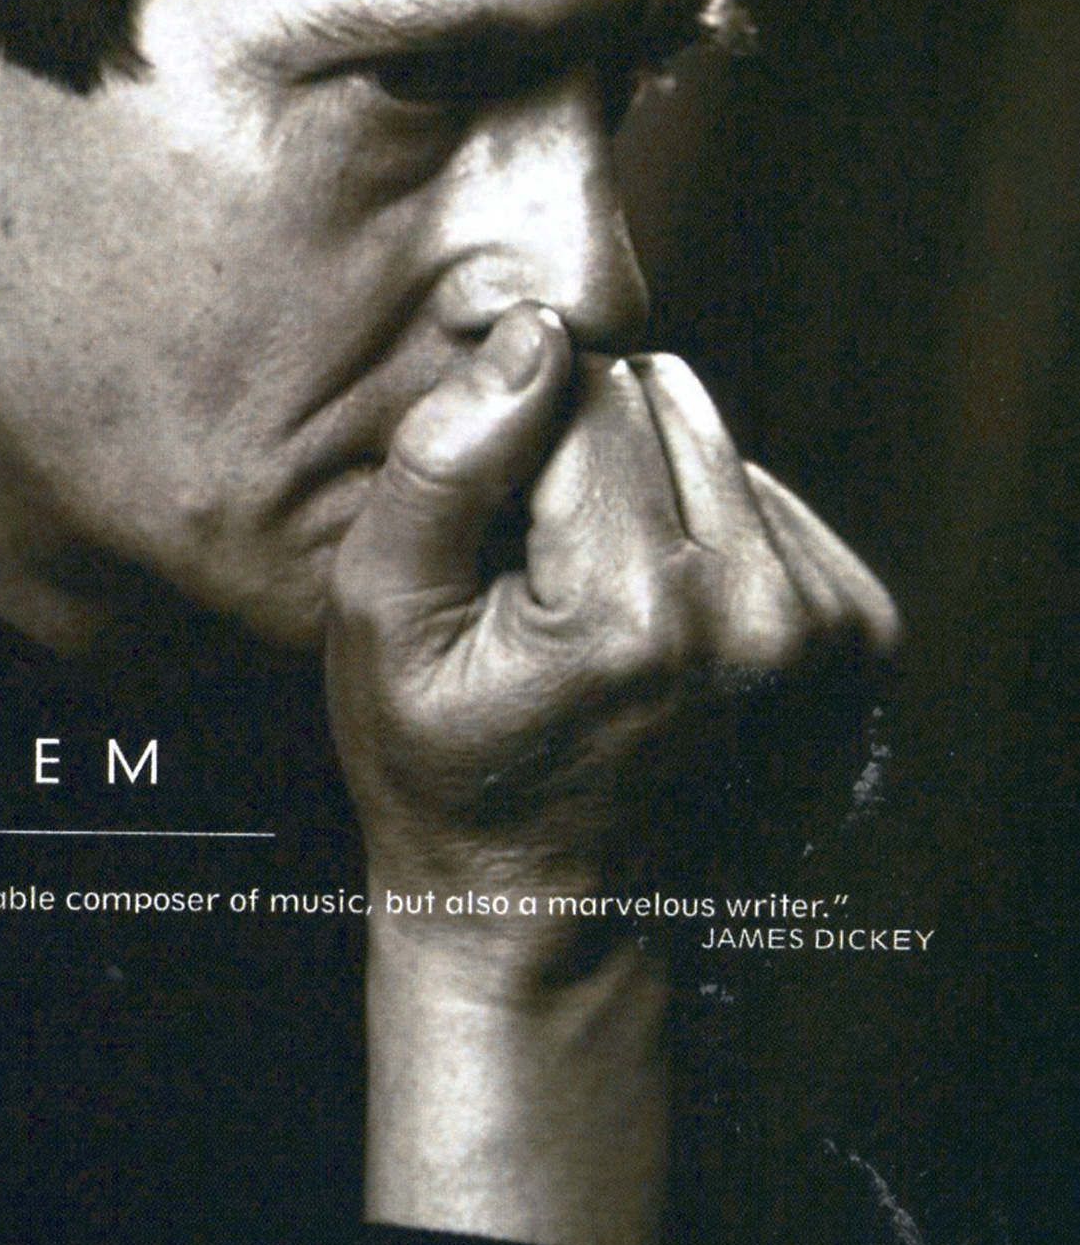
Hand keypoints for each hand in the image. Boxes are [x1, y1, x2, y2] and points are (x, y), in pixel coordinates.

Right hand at [327, 303, 899, 915]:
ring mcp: (826, 632)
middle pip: (666, 408)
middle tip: (543, 586)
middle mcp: (762, 614)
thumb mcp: (383, 618)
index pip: (585, 395)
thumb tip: (537, 332)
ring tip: (598, 610)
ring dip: (654, 497)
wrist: (550, 912)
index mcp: (640, 608)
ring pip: (719, 449)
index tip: (494, 549)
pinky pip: (769, 503)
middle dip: (590, 465)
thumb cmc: (444, 765)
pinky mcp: (861, 635)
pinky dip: (711, 537)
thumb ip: (446, 464)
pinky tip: (660, 620)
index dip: (516, 450)